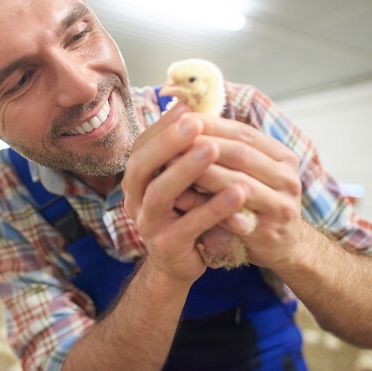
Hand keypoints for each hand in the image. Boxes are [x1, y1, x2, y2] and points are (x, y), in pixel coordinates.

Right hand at [122, 105, 246, 283]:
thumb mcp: (178, 182)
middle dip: (167, 143)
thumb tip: (189, 107)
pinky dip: (212, 208)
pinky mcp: (167, 247)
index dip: (161, 127)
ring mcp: (148, 225)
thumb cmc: (182, 214)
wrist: (177, 264)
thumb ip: (180, 152)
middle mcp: (134, 201)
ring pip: (160, 195)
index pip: (141, 147)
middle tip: (194, 123)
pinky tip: (236, 193)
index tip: (187, 108)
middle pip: (142, 167)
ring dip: (185, 170)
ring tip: (211, 149)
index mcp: (136, 181)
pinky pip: (190, 225)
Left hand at [183, 113, 304, 270]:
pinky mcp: (269, 232)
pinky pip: (235, 218)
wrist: (283, 246)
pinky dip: (208, 208)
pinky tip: (182, 201)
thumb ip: (223, 152)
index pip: (243, 132)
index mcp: (281, 156)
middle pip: (241, 154)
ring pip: (239, 183)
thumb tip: (183, 125)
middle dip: (203, 146)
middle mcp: (286, 178)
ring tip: (173, 167)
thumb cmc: (255, 203)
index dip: (211, 125)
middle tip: (172, 142)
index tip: (181, 120)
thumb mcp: (247, 172)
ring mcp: (281, 206)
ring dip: (203, 173)